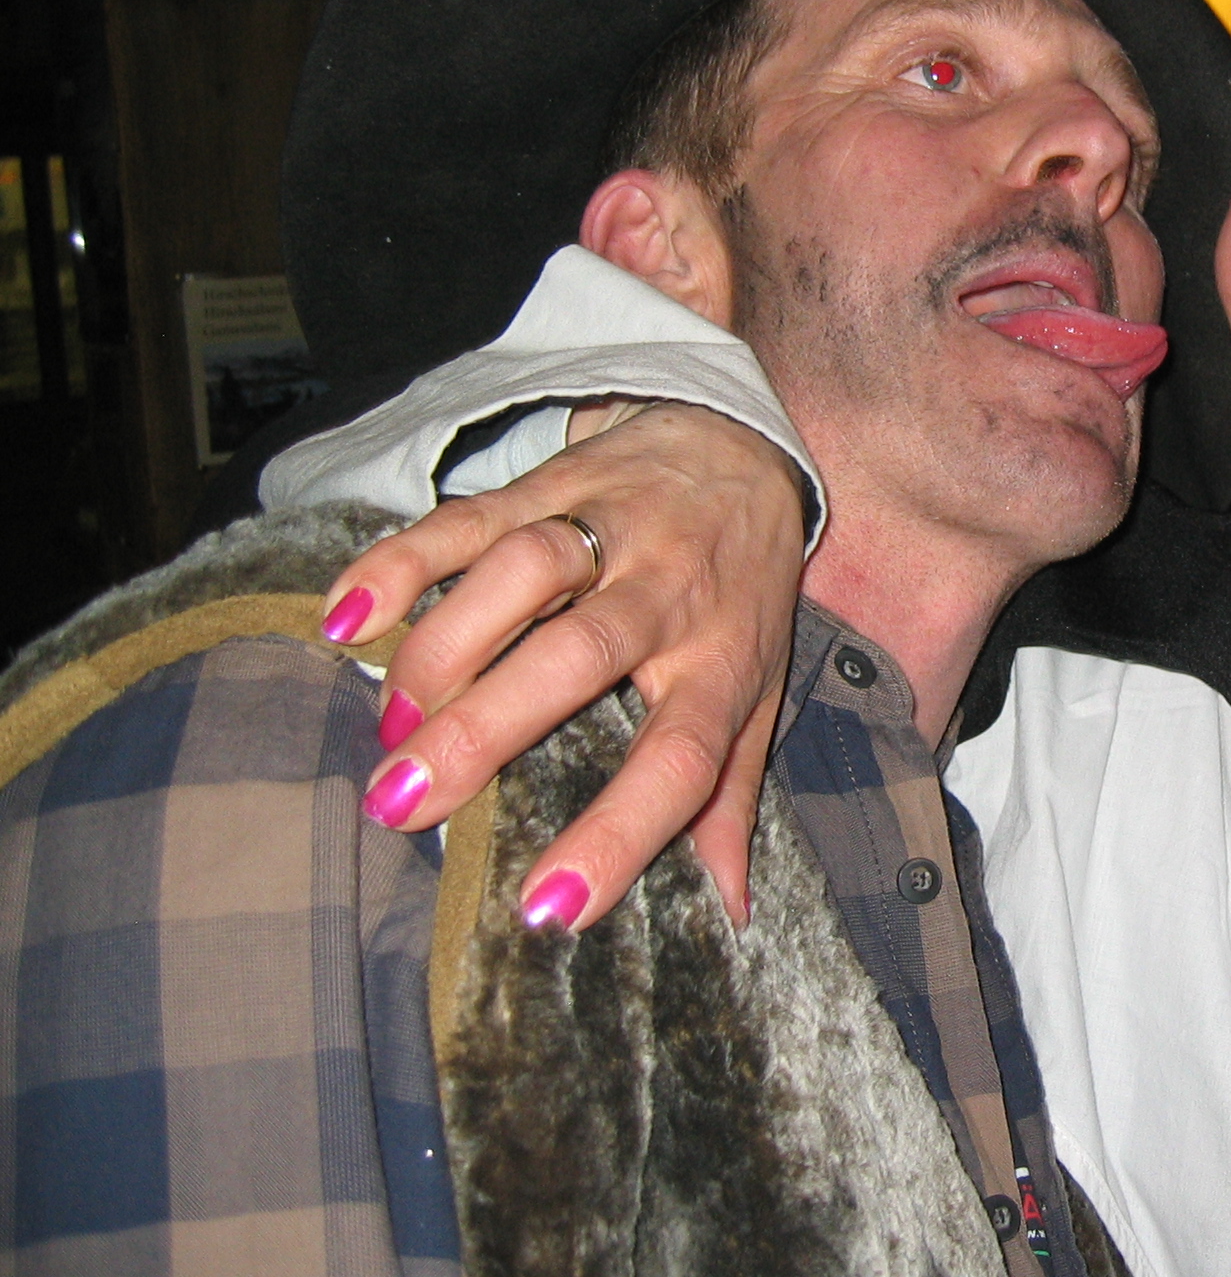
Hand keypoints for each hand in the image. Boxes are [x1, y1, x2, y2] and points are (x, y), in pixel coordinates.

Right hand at [323, 402, 808, 928]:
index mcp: (721, 662)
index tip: (548, 906)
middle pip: (580, 656)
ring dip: (445, 646)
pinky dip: (402, 560)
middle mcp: (667, 592)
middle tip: (403, 804)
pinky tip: (347, 616)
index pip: (682, 758)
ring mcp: (607, 528)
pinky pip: (471, 517)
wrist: (739, 448)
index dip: (620, 833)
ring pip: (524, 572)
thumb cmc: (741, 592)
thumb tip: (730, 910)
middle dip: (488, 728)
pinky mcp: (549, 482)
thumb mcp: (756, 692)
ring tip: (387, 724)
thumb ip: (729, 797)